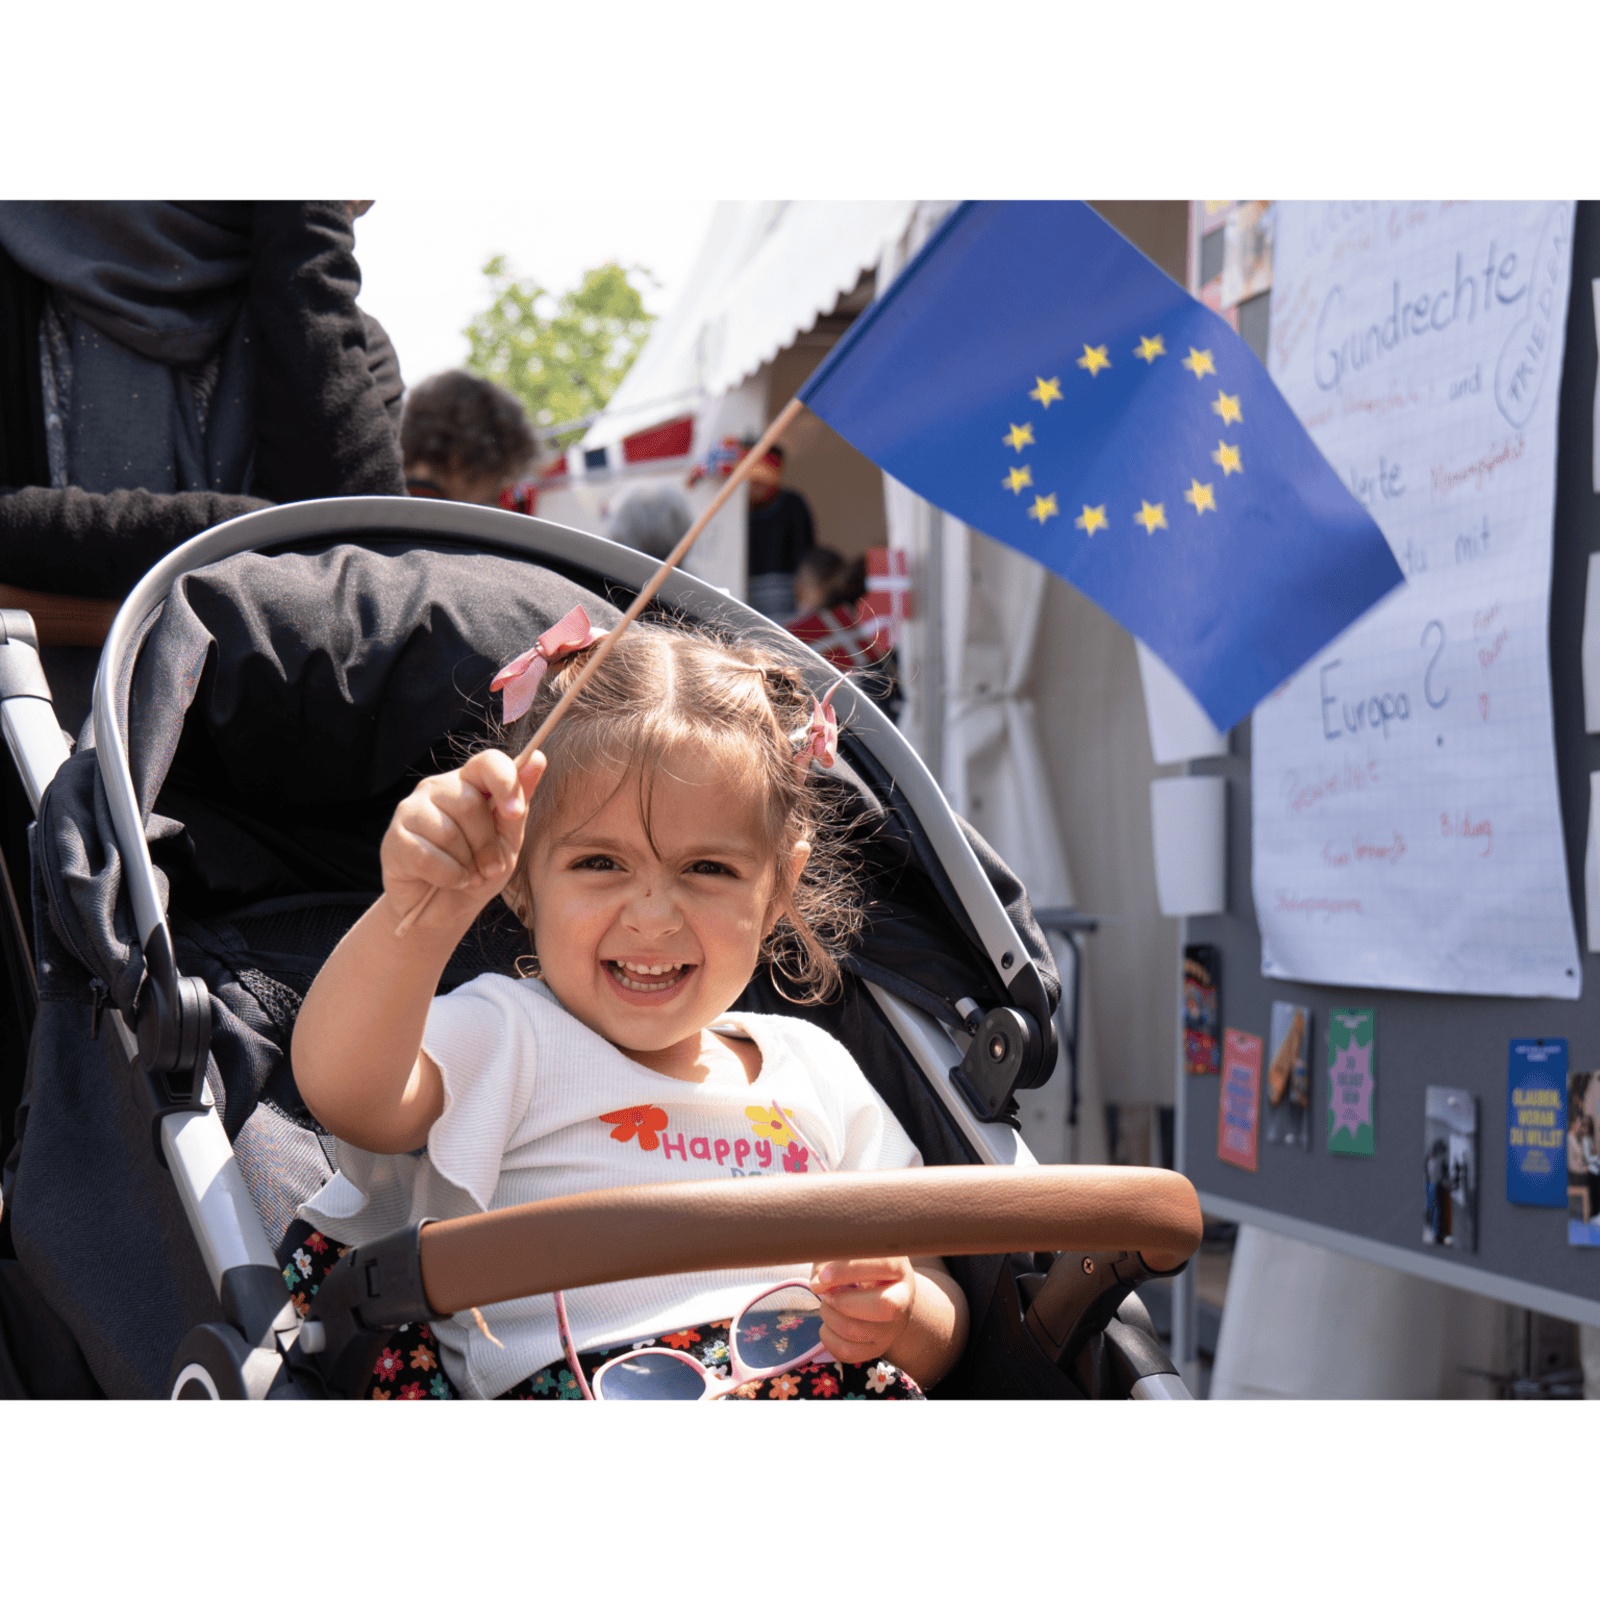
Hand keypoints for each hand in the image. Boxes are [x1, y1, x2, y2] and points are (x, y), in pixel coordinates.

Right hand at [380, 748, 545, 930]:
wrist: (446, 910)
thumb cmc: (478, 869)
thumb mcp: (508, 841)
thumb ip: (518, 805)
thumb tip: (537, 759)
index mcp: (470, 783)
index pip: (488, 762)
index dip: (505, 784)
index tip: (515, 815)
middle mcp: (437, 788)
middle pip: (470, 804)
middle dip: (487, 844)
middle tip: (490, 867)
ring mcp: (411, 810)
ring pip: (449, 832)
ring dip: (468, 864)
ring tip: (469, 875)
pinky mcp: (394, 839)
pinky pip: (427, 857)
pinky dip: (448, 876)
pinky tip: (450, 880)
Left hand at [808, 1256, 915, 1366]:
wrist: (880, 1291)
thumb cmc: (858, 1266)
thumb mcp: (849, 1252)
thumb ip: (831, 1257)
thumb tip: (818, 1282)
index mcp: (898, 1267)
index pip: (882, 1265)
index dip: (847, 1271)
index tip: (822, 1277)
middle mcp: (903, 1298)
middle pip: (884, 1306)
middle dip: (844, 1302)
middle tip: (827, 1294)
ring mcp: (892, 1327)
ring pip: (858, 1331)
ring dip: (830, 1317)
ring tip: (827, 1304)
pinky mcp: (877, 1347)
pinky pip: (848, 1352)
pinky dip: (828, 1337)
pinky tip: (828, 1323)